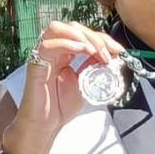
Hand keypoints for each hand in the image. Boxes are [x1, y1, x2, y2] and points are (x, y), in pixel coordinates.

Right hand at [8, 20, 122, 153]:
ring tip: (95, 51)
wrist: (44, 125)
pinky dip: (67, 43)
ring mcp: (43, 55)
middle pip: (73, 28)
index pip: (84, 35)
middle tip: (109, 53)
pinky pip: (47, 45)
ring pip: (57, 28)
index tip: (119, 50)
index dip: (103, 39)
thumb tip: (110, 55)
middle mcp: (53, 50)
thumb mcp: (85, 83)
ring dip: (80, 36)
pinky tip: (82, 50)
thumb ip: (94, 67)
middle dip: (95, 37)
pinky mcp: (36, 63)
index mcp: (65, 53)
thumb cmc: (60, 106)